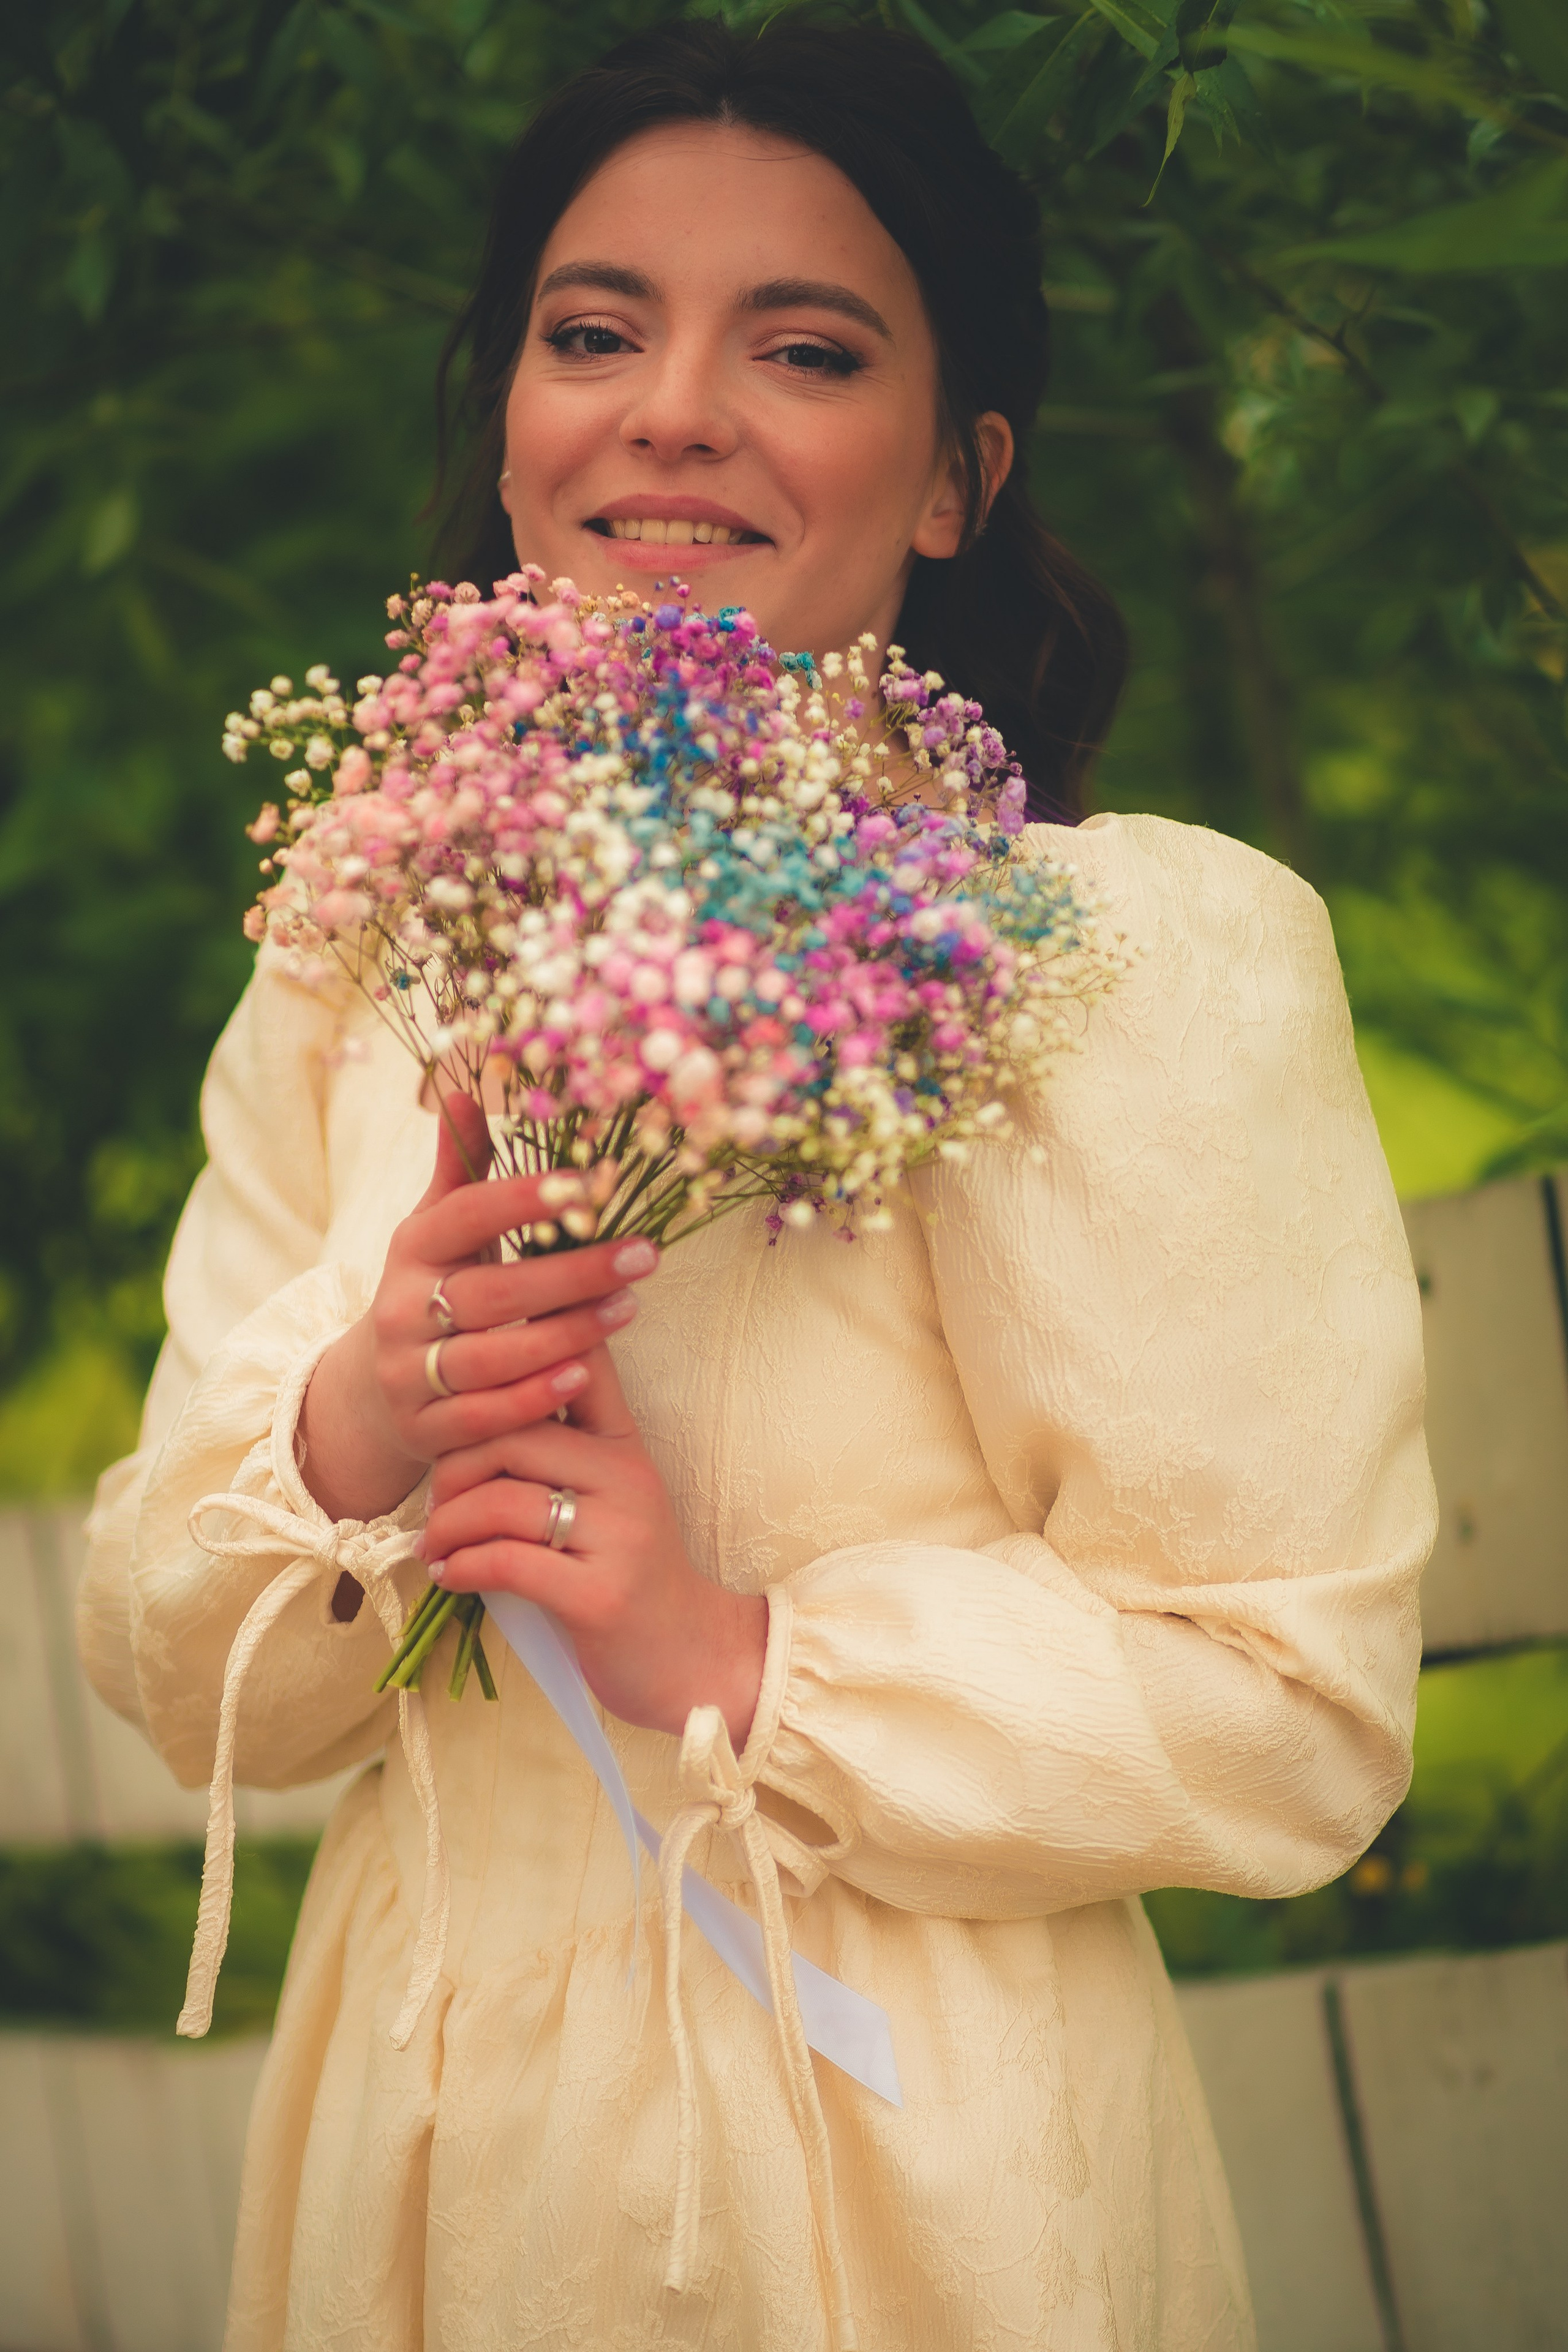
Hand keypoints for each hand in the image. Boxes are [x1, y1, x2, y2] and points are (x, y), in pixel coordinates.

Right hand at [297, 1093, 661, 1525]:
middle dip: (571, 1274)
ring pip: (489, 1358)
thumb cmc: (432, 1291)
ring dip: (565, 1335)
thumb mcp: (438, 1231)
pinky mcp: (424, 1431)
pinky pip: (482, 1417)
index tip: (593, 1184)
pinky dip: (533, 1399)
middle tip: (644, 1255)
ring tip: (629, 1309)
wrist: (376, 1391)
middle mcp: (402, 1309)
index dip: (525, 1199)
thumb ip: (459, 1169)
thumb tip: (460, 1087)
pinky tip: (584, 1376)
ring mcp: (409, 1374)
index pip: (466, 1214)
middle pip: (490, 1292)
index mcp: (411, 1249)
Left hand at [418, 1347, 768, 1748]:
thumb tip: (485, 1404)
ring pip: (502, 1502)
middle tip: (435, 1501)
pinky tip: (450, 1574)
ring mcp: (616, 1538)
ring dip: (449, 1525)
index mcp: (626, 1445)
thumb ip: (565, 1447)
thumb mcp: (613, 1495)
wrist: (691, 1657)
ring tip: (434, 1544)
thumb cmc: (629, 1571)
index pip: (581, 1366)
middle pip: (512, 1436)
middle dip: (453, 1467)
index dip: (531, 1334)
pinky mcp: (598, 1597)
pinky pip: (507, 1563)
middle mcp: (627, 1480)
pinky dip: (463, 1567)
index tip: (479, 1338)